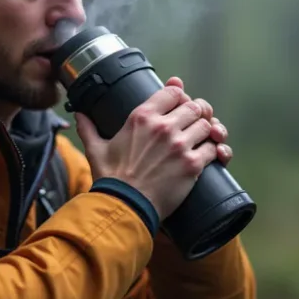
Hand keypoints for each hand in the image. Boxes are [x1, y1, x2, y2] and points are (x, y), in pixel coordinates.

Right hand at [74, 76, 230, 218]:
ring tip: (208, 138)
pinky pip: (215, 149)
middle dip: (199, 112)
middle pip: (195, 106)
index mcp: (142, 117)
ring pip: (208, 126)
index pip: (173, 92)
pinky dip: (218, 151)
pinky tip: (217, 154)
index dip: (181, 95)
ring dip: (210, 131)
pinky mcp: (193, 165)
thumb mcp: (96, 149)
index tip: (182, 102)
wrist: (124, 206)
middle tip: (198, 121)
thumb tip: (79, 115)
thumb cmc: (110, 178)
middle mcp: (164, 127)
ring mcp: (180, 145)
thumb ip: (88, 128)